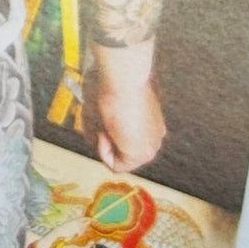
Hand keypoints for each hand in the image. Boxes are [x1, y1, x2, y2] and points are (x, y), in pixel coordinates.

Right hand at [86, 43, 163, 173]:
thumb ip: (101, 125)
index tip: (103, 118)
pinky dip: (104, 153)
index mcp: (150, 124)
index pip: (127, 138)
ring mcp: (150, 146)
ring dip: (105, 144)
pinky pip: (116, 166)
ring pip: (119, 158)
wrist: (123, 81)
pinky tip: (106, 133)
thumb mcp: (105, 106)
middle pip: (123, 150)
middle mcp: (154, 136)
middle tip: (102, 123)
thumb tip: (94, 138)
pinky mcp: (141, 155)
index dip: (109, 132)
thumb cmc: (113, 85)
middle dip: (106, 139)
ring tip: (105, 123)